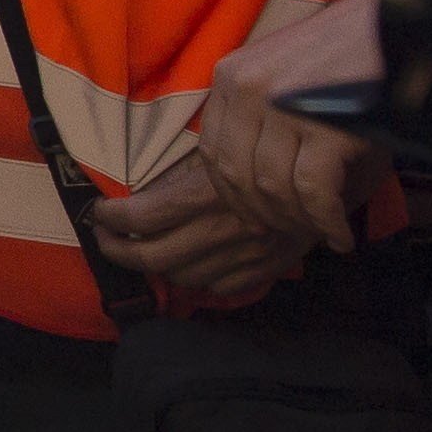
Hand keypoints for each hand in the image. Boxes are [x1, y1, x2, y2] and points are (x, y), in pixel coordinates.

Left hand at [92, 153, 311, 301]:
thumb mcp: (218, 146)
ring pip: (184, 277)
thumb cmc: (269, 145)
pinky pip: (219, 286)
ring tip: (142, 250)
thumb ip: (180, 174)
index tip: (98, 213)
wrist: (333, 168)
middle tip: (105, 238)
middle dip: (118, 251)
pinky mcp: (267, 269)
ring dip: (156, 267)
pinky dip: (197, 278)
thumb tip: (136, 195)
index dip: (111, 219)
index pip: (143, 217)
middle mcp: (225, 230)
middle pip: (154, 257)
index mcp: (208, 193)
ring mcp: (248, 255)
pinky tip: (188, 262)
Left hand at [195, 0, 389, 254]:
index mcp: (232, 75)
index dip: (231, 194)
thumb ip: (259, 115)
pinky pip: (314, 193)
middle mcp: (248, 88)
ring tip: (323, 233)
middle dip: (264, 214)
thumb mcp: (284, 74)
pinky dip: (327, 223)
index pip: (212, 151)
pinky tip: (342, 236)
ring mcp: (283, 106)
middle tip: (289, 232)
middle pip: (239, 176)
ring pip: (274, 189)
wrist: (401, 24)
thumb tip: (252, 183)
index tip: (254, 217)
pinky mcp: (325, 126)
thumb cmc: (348, 54)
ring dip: (299, 222)